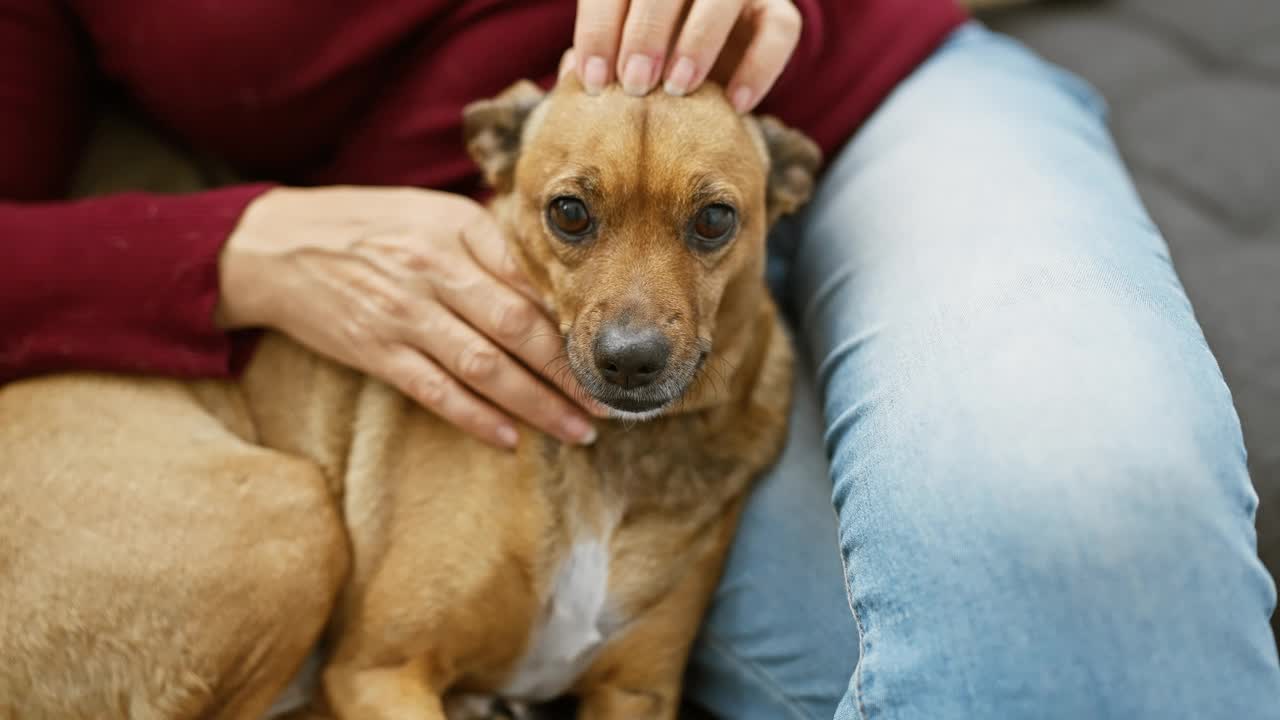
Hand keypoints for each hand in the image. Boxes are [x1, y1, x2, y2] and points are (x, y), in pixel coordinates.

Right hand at [215, 186, 601, 449]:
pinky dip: (475, 419)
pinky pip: (435, 392)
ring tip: (578, 430)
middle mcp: (433, 270)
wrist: (272, 246)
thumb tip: (554, 288)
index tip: (610, 348)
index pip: (530, 279)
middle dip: (570, 371)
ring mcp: (402, 314)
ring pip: (484, 367)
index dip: (575, 319)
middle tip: (610, 402)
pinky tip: (510, 440)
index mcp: (456, 229)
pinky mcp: (374, 350)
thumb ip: (491, 246)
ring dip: (537, 405)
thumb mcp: (432, 215)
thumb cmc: (369, 227)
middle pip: (518, 328)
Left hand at [571, 0, 801, 111]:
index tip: (593, 80)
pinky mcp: (777, 11)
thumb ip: (601, 58)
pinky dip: (759, 67)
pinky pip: (779, 29)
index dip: (600, 29)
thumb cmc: (651, 64)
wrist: (715, 67)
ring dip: (699, 40)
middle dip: (647, 31)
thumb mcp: (622, 56)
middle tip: (635, 83)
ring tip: (678, 87)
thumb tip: (574, 73)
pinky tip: (735, 104)